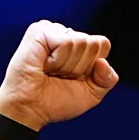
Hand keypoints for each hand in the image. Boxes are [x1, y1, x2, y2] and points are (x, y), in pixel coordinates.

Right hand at [0, 20, 118, 133]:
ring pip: (80, 41)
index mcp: (80, 47)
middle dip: (80, 67)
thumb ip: (107, 79)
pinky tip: (43, 64)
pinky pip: (65, 41)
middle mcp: (67, 35)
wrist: (31, 109)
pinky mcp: (39, 30)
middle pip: (93, 43)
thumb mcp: (91, 94)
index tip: (74, 78)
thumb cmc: (54, 102)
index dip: (91, 67)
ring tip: (50, 71)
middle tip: (60, 76)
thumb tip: (103, 62)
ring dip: (66, 65)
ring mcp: (53, 30)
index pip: (102, 44)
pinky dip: (56, 59)